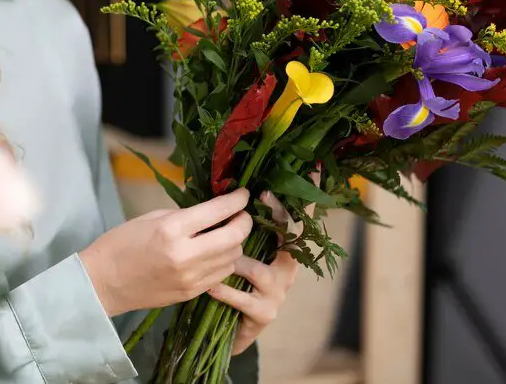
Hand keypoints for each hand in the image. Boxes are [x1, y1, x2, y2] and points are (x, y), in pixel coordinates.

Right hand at [78, 189, 251, 316]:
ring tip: (228, 233)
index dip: (236, 201)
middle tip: (241, 214)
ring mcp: (191, 277)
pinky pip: (221, 275)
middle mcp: (186, 254)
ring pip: (233, 258)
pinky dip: (224, 261)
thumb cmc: (121, 243)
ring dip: (235, 243)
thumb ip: (183, 215)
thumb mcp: (150, 218)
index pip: (217, 211)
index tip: (243, 194)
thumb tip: (211, 212)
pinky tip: (216, 253)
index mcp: (172, 229)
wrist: (103, 282)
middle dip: (244, 222)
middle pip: (234, 237)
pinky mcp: (191, 293)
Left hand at [207, 192, 298, 354]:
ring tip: (212, 252)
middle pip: (290, 238)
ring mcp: (277, 292)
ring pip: (258, 269)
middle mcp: (286, 269)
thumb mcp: (232, 250)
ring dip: (234, 260)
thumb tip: (223, 192)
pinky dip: (224, 290)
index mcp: (280, 249)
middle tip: (260, 198)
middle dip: (278, 215)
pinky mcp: (264, 313)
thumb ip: (234, 228)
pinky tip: (209, 286)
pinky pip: (243, 298)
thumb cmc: (227, 280)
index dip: (296, 201)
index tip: (282, 178)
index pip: (294, 220)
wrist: (226, 328)